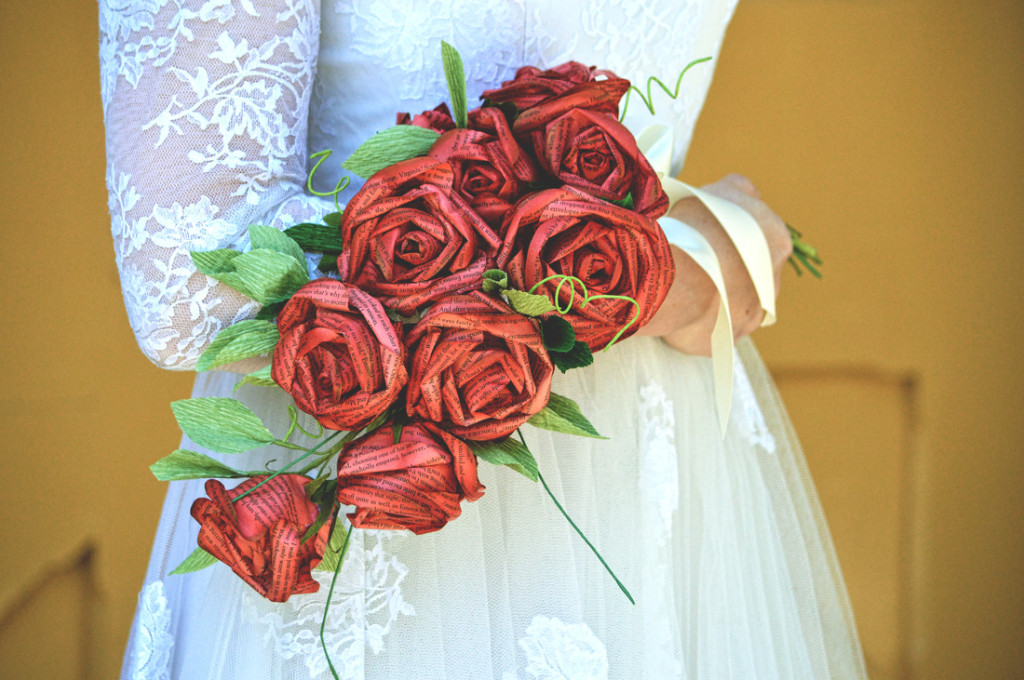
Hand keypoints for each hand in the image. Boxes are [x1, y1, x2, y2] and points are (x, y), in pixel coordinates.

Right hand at [639, 174, 792, 354]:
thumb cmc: (695, 228)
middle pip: (748, 273)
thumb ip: (738, 191)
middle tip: (694, 259)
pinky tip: (682, 306)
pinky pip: (716, 328)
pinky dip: (701, 319)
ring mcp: (752, 315)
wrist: (673, 277)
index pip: (757, 237)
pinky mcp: (728, 338)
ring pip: (733, 302)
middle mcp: (771, 281)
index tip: (706, 235)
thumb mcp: (718, 192)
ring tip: (683, 285)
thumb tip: (745, 194)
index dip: (730, 235)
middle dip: (725, 267)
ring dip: (714, 295)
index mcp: (776, 240)